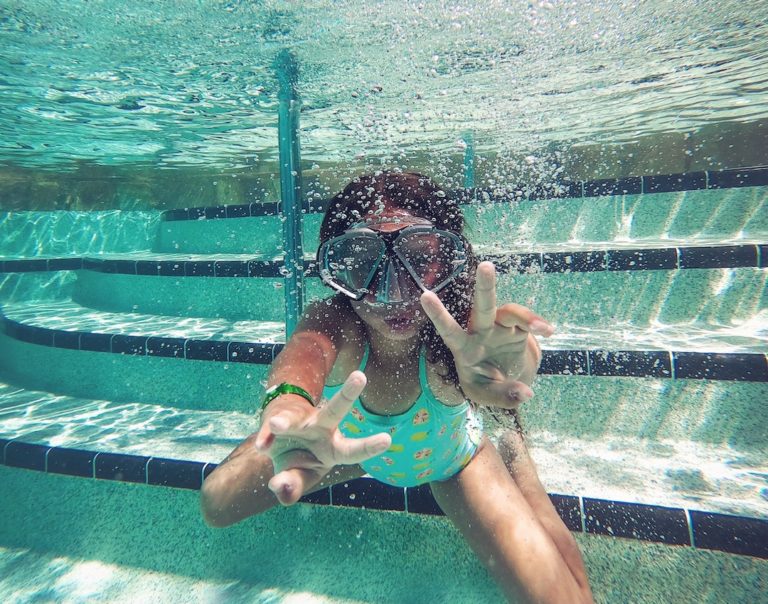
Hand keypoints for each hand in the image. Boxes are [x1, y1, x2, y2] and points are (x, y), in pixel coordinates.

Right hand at [254, 371, 391, 504]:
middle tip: (360, 377)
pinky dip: (264, 438)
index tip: (387, 440)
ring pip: (295, 418)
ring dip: (285, 422)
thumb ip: (293, 485)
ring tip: (276, 426)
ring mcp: (299, 422)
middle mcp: (320, 428)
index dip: (369, 446)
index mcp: (334, 448)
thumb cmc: (298, 461)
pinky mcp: (276, 420)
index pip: (353, 450)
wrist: (277, 441)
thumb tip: (280, 486)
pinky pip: (269, 430)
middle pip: (335, 410)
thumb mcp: (299, 478)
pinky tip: (262, 445)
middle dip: (347, 394)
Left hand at [420, 261, 553, 407]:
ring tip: (539, 327)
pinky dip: (537, 324)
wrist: (506, 378)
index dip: (438, 315)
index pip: (449, 330)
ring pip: (509, 311)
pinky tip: (547, 332)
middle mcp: (480, 331)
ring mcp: (499, 327)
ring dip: (525, 315)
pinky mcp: (517, 327)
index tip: (424, 295)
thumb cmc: (487, 384)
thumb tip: (526, 395)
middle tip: (486, 265)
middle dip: (484, 286)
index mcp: (463, 348)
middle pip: (481, 307)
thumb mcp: (489, 395)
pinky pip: (527, 321)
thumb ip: (504, 396)